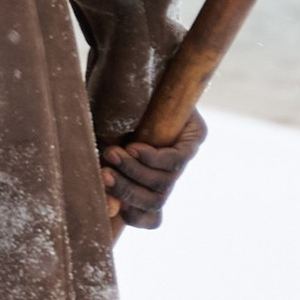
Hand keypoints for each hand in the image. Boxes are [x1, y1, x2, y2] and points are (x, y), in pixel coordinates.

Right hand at [100, 110, 205, 229]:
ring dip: (134, 171)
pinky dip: (152, 157)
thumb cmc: (114, 120)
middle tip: (104, 176)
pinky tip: (134, 148)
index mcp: (150, 184)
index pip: (152, 217)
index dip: (135, 217)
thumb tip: (110, 210)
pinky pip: (176, 159)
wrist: (138, 82)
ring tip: (113, 154)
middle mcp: (169, 176)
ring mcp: (183, 159)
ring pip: (163, 182)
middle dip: (126, 191)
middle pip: (155, 202)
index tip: (112, 206)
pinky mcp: (194, 139)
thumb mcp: (105, 150)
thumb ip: (108, 177)